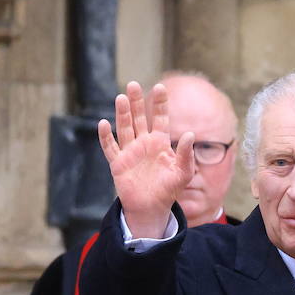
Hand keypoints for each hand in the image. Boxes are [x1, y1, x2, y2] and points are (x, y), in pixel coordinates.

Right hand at [98, 81, 194, 237]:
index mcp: (160, 143)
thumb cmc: (169, 191)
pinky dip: (106, 137)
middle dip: (136, 101)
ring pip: (124, 128)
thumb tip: (190, 134)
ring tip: (121, 98)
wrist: (152, 209)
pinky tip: (104, 124)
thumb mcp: (183, 174)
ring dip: (122, 113)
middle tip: (133, 85)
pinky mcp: (118, 163)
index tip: (160, 87)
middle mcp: (144, 143)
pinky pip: (110, 147)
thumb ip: (187, 155)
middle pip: (139, 118)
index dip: (160, 103)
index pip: (160, 118)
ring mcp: (130, 152)